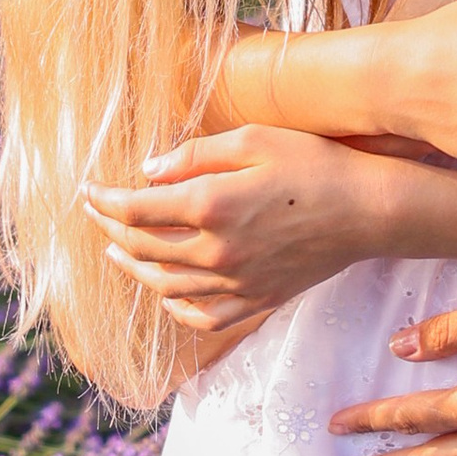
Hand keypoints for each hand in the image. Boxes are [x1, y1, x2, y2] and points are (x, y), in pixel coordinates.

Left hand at [85, 124, 394, 342]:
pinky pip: (203, 316)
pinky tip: (167, 293)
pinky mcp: (258, 300)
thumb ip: (194, 155)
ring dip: (132, 268)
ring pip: (164, 286)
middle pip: (143, 248)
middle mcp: (216, 252)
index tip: (87, 189)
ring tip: (116, 251)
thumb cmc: (315, 163)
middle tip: (96, 213)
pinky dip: (176, 308)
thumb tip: (147, 171)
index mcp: (210, 205)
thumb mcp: (253, 139)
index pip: (135, 209)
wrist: (369, 210)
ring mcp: (236, 282)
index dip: (103, 199)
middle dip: (110, 229)